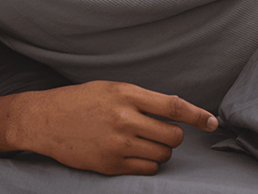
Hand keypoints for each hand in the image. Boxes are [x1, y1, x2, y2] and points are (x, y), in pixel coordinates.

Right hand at [10, 81, 217, 175]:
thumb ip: (141, 98)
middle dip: (173, 137)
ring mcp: (117, 144)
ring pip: (162, 155)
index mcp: (125, 94)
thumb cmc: (79, 101)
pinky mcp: (111, 164)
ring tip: (143, 143)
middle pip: (172, 136)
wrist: (45, 120)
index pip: (172, 106)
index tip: (212, 122)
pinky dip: (148, 164)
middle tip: (161, 133)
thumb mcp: (110, 88)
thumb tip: (176, 108)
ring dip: (160, 151)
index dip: (197, 115)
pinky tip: (134, 154)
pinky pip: (147, 170)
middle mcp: (124, 118)